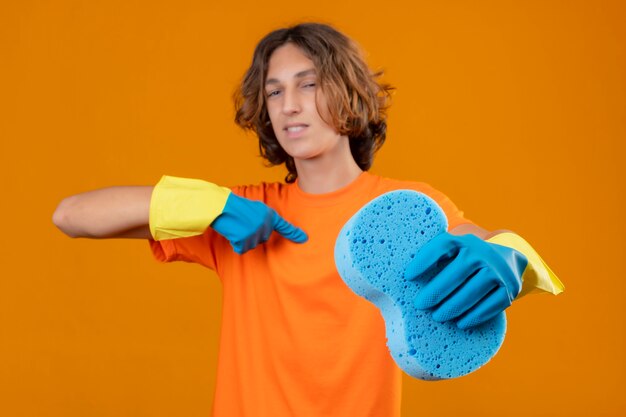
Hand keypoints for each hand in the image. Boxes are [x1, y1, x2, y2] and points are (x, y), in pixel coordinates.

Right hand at [210, 193, 306, 253]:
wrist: (220, 206)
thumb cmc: (234, 206)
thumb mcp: (254, 209)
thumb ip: (263, 219)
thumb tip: (265, 234)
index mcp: (269, 214)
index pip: (284, 226)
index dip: (294, 233)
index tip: (304, 238)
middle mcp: (265, 224)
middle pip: (263, 239)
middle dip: (253, 235)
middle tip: (242, 224)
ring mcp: (255, 231)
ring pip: (252, 245)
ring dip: (243, 240)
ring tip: (236, 227)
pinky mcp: (245, 238)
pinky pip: (241, 249)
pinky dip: (235, 244)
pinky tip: (232, 233)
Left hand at [404, 233, 526, 328]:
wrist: (508, 261)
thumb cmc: (465, 261)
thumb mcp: (452, 254)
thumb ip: (432, 262)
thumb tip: (396, 284)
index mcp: (461, 242)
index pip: (442, 246)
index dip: (424, 259)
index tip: (408, 276)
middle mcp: (480, 252)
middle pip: (458, 271)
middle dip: (437, 290)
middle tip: (420, 304)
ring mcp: (497, 270)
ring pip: (474, 289)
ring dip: (454, 306)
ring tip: (438, 316)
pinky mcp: (509, 288)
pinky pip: (492, 304)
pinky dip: (476, 315)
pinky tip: (461, 323)